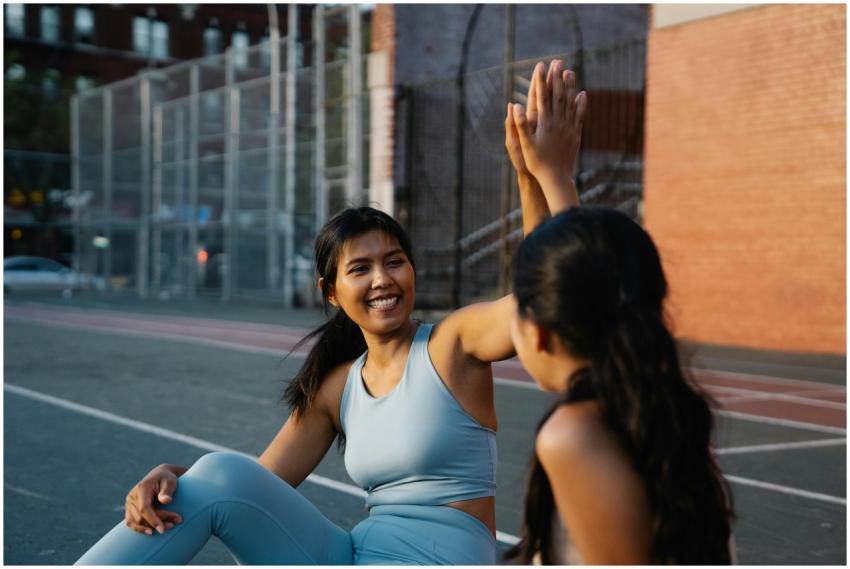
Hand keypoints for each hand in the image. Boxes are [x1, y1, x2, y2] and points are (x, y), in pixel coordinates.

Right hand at [124, 465, 182, 534]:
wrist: (160, 476)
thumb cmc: (167, 479)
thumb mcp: (170, 481)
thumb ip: (167, 491)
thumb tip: (166, 501)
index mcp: (142, 488)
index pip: (144, 508)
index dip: (153, 520)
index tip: (163, 529)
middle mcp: (132, 496)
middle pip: (141, 516)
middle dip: (157, 523)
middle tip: (175, 523)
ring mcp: (129, 503)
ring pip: (136, 522)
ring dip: (150, 528)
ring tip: (168, 527)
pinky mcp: (129, 509)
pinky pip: (131, 522)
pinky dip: (140, 529)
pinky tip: (151, 531)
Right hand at [512, 60, 587, 192]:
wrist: (556, 178)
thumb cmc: (537, 163)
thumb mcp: (524, 145)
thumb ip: (520, 124)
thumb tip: (514, 105)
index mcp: (544, 123)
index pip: (541, 96)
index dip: (540, 80)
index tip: (540, 66)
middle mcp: (558, 122)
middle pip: (558, 95)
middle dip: (556, 77)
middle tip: (557, 61)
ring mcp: (568, 127)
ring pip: (570, 102)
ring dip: (570, 86)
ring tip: (570, 71)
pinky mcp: (575, 134)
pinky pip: (579, 115)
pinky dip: (581, 103)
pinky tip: (583, 94)